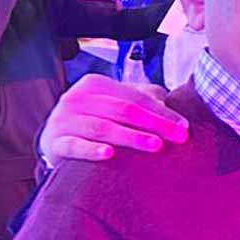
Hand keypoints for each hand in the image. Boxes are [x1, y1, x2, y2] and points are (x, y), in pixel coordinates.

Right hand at [40, 74, 187, 165]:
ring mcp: (64, 121)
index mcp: (94, 84)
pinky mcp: (55, 143)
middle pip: (122, 110)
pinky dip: (91, 150)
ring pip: (102, 127)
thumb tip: (177, 114)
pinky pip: (74, 146)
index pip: (134, 97)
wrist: (57, 140)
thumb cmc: (95, 120)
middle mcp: (76, 99)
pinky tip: (109, 154)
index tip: (184, 127)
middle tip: (179, 138)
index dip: (162, 112)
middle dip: (155, 124)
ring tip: (156, 146)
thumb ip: (144, 101)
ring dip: (131, 137)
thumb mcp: (116, 105)